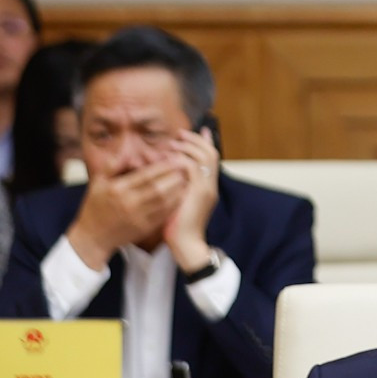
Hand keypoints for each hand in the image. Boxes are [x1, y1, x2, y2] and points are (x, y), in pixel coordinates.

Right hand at [65, 160, 189, 267]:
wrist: (92, 237)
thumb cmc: (95, 207)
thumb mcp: (97, 184)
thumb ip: (112, 166)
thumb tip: (128, 153)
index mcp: (117, 190)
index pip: (145, 175)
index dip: (163, 166)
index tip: (175, 158)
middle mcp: (128, 203)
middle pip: (158, 188)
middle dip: (174, 177)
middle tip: (187, 167)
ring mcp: (138, 217)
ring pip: (165, 202)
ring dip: (178, 190)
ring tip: (188, 179)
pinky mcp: (144, 228)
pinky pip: (164, 214)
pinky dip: (175, 204)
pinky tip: (182, 196)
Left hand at [163, 128, 220, 271]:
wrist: (186, 244)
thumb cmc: (177, 226)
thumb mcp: (178, 201)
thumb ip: (177, 186)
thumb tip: (166, 173)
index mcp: (207, 186)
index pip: (211, 157)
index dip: (202, 142)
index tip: (189, 133)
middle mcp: (210, 185)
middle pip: (210, 153)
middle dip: (194, 140)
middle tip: (179, 135)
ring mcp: (207, 188)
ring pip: (204, 157)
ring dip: (188, 147)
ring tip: (173, 143)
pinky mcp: (200, 193)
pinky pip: (194, 169)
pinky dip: (183, 159)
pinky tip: (170, 158)